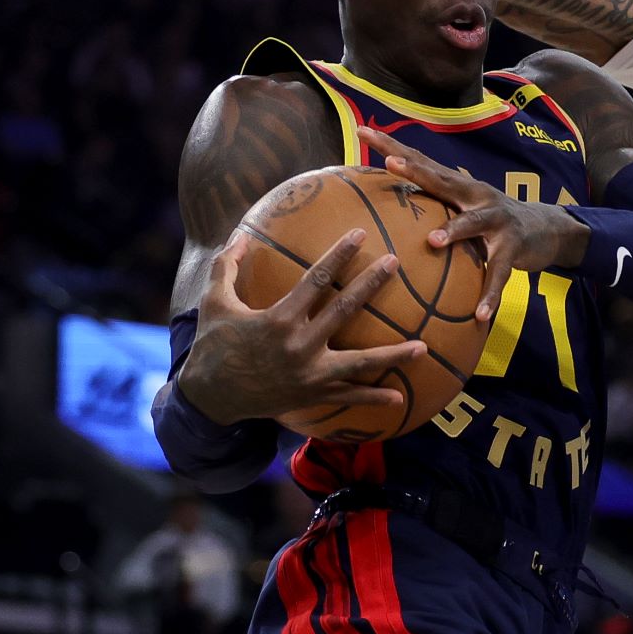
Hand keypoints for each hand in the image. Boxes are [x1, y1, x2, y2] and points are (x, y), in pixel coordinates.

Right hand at [178, 231, 426, 428]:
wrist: (209, 398)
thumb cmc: (213, 346)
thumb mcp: (213, 303)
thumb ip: (226, 267)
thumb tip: (240, 236)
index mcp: (278, 318)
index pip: (317, 279)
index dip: (339, 254)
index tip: (360, 234)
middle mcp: (299, 345)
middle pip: (345, 310)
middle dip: (371, 284)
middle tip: (394, 263)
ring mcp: (310, 374)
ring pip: (360, 363)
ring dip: (393, 355)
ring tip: (423, 347)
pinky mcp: (313, 396)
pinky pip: (348, 398)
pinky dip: (374, 399)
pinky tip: (399, 398)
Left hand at [381, 143, 585, 322]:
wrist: (547, 228)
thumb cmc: (493, 221)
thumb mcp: (464, 207)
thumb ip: (434, 206)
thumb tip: (385, 211)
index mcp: (458, 187)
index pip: (421, 162)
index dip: (392, 146)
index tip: (363, 130)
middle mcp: (476, 196)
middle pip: (441, 179)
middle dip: (415, 170)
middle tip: (390, 161)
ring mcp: (497, 220)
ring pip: (472, 223)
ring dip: (453, 230)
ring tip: (433, 241)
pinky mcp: (514, 247)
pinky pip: (499, 273)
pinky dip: (490, 294)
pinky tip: (480, 314)